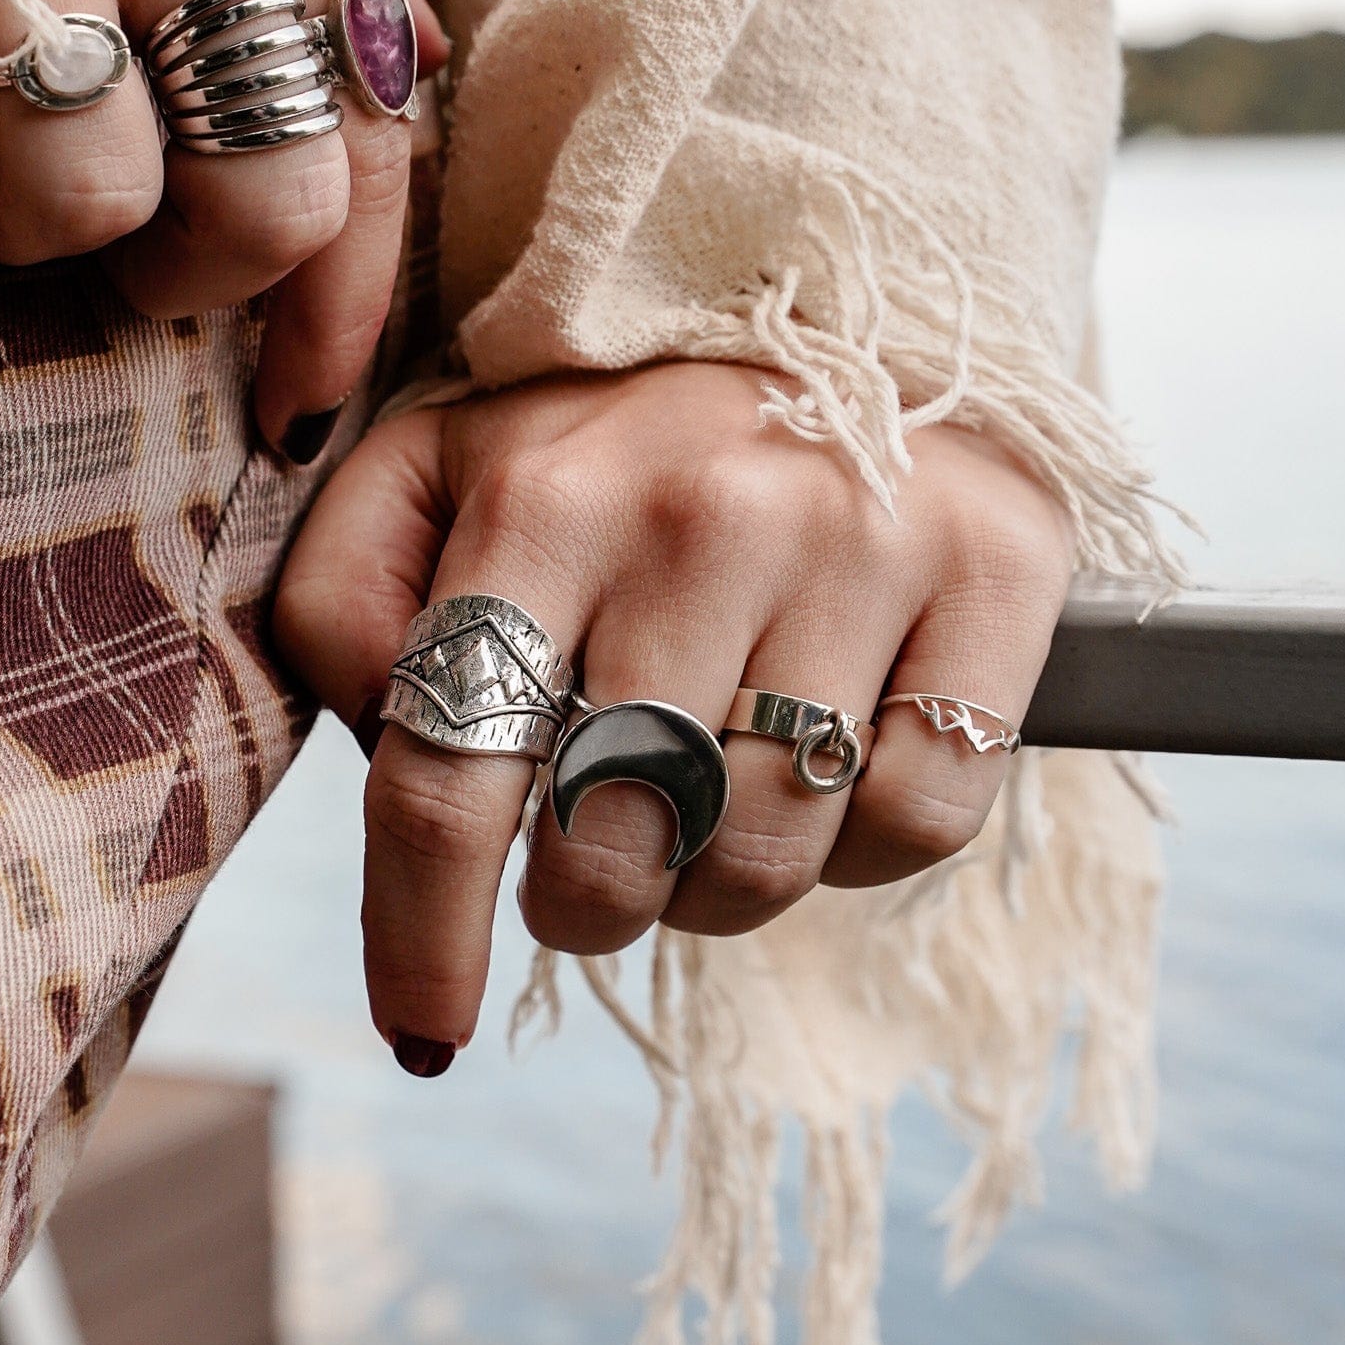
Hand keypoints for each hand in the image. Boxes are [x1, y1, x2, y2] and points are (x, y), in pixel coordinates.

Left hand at [274, 363, 1074, 1069]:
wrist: (834, 311)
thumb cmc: (616, 435)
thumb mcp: (439, 468)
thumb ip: (347, 592)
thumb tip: (381, 737)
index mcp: (541, 494)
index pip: (449, 775)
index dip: (423, 937)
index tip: (422, 1032)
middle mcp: (704, 511)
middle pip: (615, 846)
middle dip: (585, 900)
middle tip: (596, 855)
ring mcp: (861, 536)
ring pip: (767, 855)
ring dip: (719, 882)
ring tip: (709, 797)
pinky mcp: (997, 565)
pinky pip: (917, 818)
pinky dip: (861, 843)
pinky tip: (827, 764)